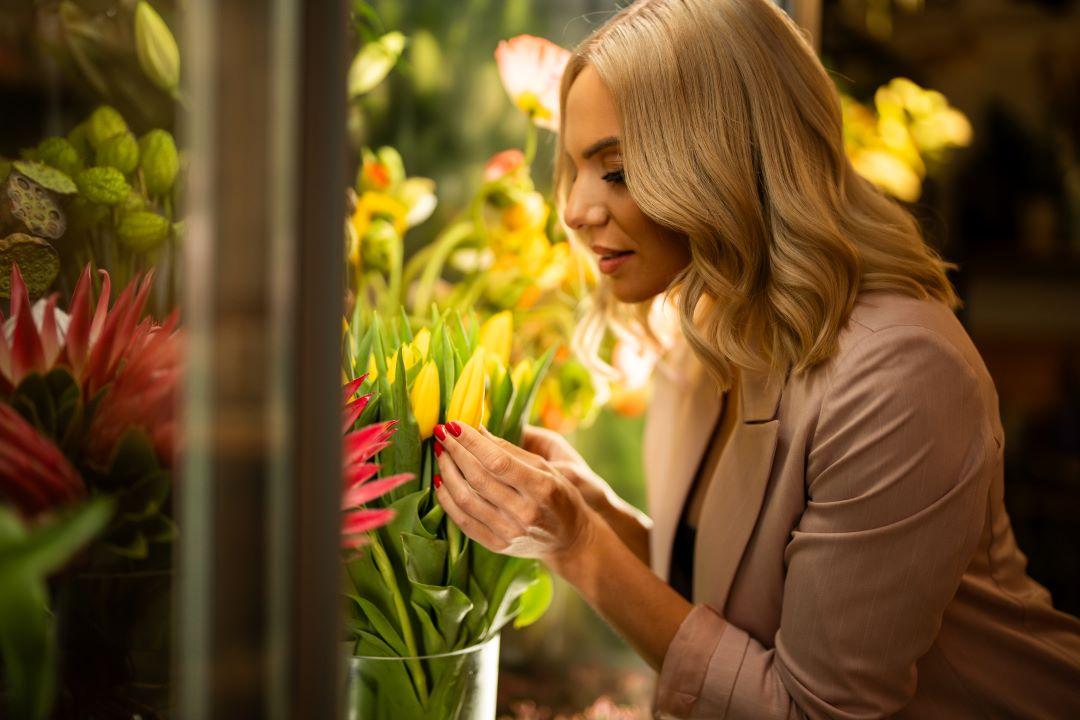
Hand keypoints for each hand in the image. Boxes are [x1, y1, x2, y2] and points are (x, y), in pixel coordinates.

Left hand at [433, 422, 598, 569]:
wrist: (569, 539)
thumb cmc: (559, 495)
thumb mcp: (545, 467)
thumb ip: (510, 450)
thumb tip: (476, 429)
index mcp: (541, 488)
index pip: (498, 461)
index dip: (472, 442)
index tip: (454, 424)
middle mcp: (524, 513)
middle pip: (478, 478)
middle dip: (455, 451)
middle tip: (441, 433)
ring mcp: (509, 532)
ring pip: (465, 499)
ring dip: (447, 472)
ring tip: (441, 453)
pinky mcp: (496, 545)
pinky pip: (462, 521)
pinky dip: (447, 499)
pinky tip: (442, 480)